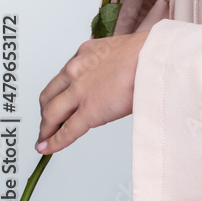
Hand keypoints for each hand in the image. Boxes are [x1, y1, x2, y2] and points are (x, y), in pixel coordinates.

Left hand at [35, 31, 149, 154]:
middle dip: (46, 109)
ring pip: (50, 113)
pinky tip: (47, 148)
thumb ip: (107, 65)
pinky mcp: (88, 111)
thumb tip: (110, 80)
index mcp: (85, 52)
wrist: (156, 57)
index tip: (58, 100)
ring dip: (46, 128)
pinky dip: (53, 142)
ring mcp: (80, 91)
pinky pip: (65, 131)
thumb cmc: (148, 53)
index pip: (64, 76)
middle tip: (49, 121)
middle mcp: (76, 69)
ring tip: (45, 137)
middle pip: (49, 94)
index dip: (59, 92)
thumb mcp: (119, 51)